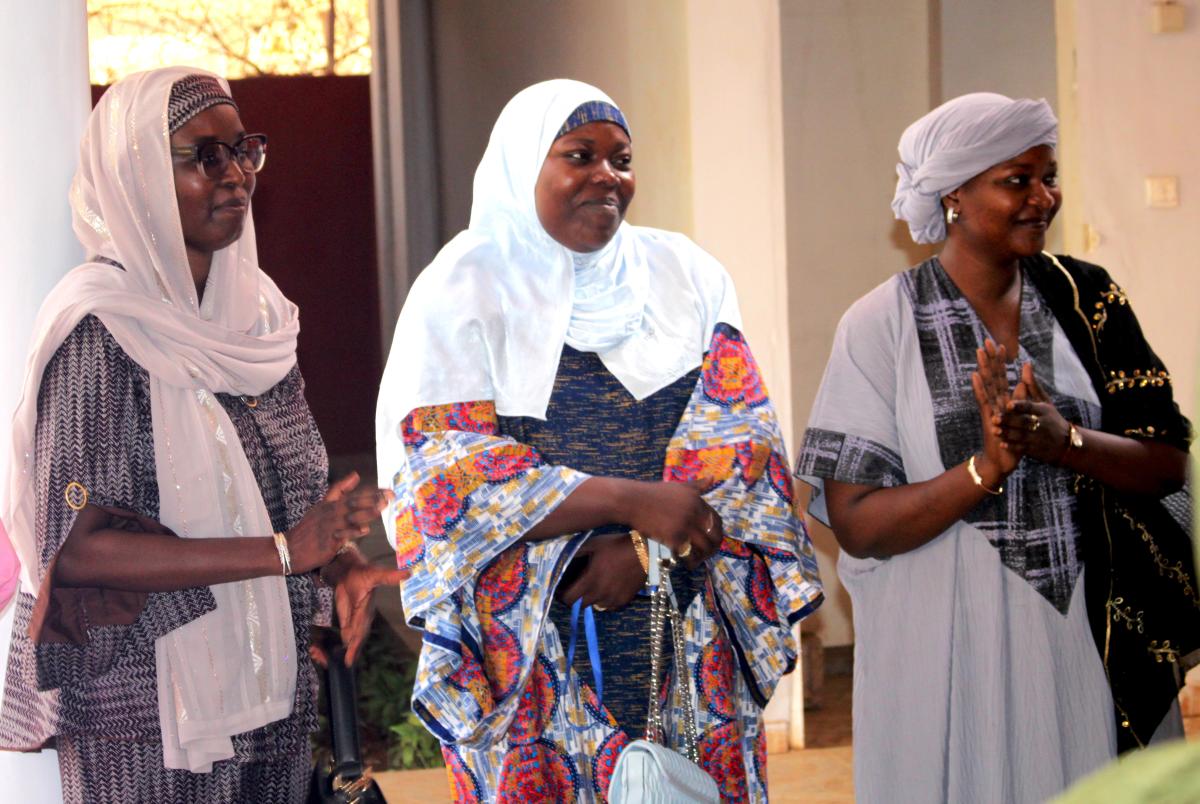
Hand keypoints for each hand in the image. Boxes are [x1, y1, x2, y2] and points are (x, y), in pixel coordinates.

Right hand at [285, 472, 391, 574]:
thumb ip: (339, 491)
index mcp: (329, 504)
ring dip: (366, 512)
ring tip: (381, 508)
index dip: (371, 491)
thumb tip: (356, 474)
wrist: (288, 550)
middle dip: (372, 499)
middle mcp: (329, 513)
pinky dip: (352, 532)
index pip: (353, 493)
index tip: (389, 490)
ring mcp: (328, 527)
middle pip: (353, 502)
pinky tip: (365, 530)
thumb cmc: (308, 529)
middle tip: (390, 496)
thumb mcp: (322, 506)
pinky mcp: (326, 542)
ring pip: (349, 517)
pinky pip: (341, 535)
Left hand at [331, 556, 407, 665]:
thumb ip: (389, 576)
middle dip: (354, 650)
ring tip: (348, 663)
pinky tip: (346, 652)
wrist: (351, 569)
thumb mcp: (376, 574)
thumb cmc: (362, 571)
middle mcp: (363, 617)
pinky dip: (347, 643)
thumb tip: (408, 573)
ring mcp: (355, 619)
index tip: (351, 657)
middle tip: (348, 663)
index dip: (356, 643)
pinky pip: (348, 633)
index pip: (361, 630)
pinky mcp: (348, 617)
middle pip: (358, 637)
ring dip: (352, 649)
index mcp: (367, 611)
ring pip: (353, 637)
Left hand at [559, 533, 645, 611]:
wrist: (644, 551)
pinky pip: (609, 606)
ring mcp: (614, 598)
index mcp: (591, 580)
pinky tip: (606, 588)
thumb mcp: (593, 544)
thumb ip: (575, 552)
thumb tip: (560, 559)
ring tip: (592, 586)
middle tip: (575, 588)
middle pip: (581, 605)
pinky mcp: (624, 600)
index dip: (562, 596)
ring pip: (595, 606)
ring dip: (590, 599)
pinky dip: (604, 600)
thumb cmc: (615, 545)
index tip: (561, 590)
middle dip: (575, 598)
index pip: (569, 599)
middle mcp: (601, 593)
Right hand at [624, 480, 723, 567]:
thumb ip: (696, 485)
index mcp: (697, 500)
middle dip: (713, 547)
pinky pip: (688, 553)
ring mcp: (684, 525)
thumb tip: (713, 478)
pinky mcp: (674, 537)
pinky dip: (689, 560)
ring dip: (702, 556)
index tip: (713, 540)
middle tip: (707, 554)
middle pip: (713, 535)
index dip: (717, 532)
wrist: (632, 501)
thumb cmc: (653, 493)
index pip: (716, 520)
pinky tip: (686, 563)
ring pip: (703, 547)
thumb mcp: (678, 486)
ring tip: (696, 561)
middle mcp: (694, 512)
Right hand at [970, 339, 1018, 484]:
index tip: (999, 345)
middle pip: (992, 377)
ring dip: (983, 368)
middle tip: (986, 341)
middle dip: (989, 359)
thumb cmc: (1011, 442)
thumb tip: (1022, 382)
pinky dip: (979, 388)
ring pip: (986, 384)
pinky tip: (974, 376)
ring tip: (980, 352)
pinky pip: (983, 400)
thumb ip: (1021, 400)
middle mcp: (995, 403)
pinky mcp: (988, 418)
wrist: (1001, 461)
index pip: (1001, 378)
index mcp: (1003, 402)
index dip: (1000, 362)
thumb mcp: (1021, 418)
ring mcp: (990, 409)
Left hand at [997, 362, 1070, 464]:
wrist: (1066, 444)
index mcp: (1043, 411)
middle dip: (1009, 421)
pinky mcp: (1035, 450)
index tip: (1008, 404)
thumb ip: (1031, 385)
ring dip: (1008, 434)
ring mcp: (1038, 438)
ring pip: (1022, 436)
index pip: (1030, 407)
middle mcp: (1042, 424)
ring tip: (994, 431)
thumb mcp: (1045, 401)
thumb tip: (1025, 364)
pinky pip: (1023, 448)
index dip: (1020, 406)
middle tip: (994, 418)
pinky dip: (1013, 447)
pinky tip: (1002, 445)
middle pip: (1024, 422)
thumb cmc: (1051, 418)